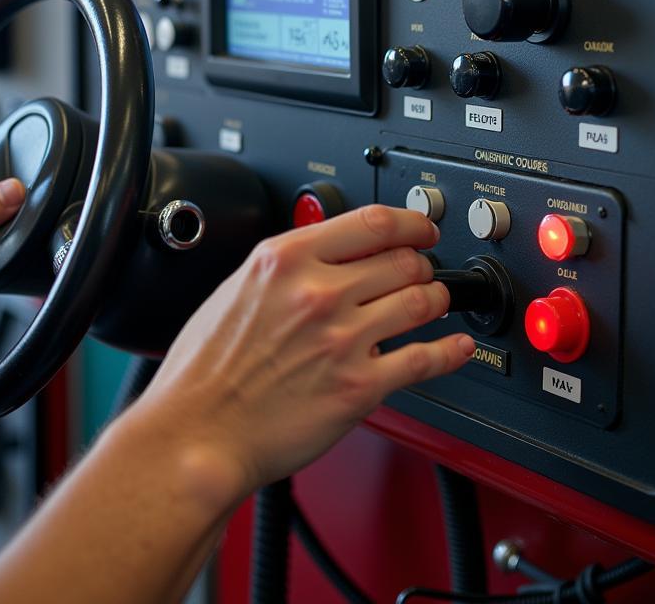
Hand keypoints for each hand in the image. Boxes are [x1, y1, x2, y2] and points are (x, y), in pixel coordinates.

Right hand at [132, 205, 474, 505]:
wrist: (197, 433)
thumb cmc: (206, 370)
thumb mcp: (236, 288)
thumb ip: (284, 266)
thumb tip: (325, 251)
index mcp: (285, 260)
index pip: (372, 222)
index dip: (410, 222)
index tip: (421, 228)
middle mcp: (318, 293)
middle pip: (404, 259)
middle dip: (421, 263)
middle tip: (422, 270)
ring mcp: (342, 340)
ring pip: (421, 301)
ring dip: (437, 299)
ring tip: (435, 302)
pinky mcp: (359, 387)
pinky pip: (424, 360)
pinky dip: (451, 351)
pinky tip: (458, 346)